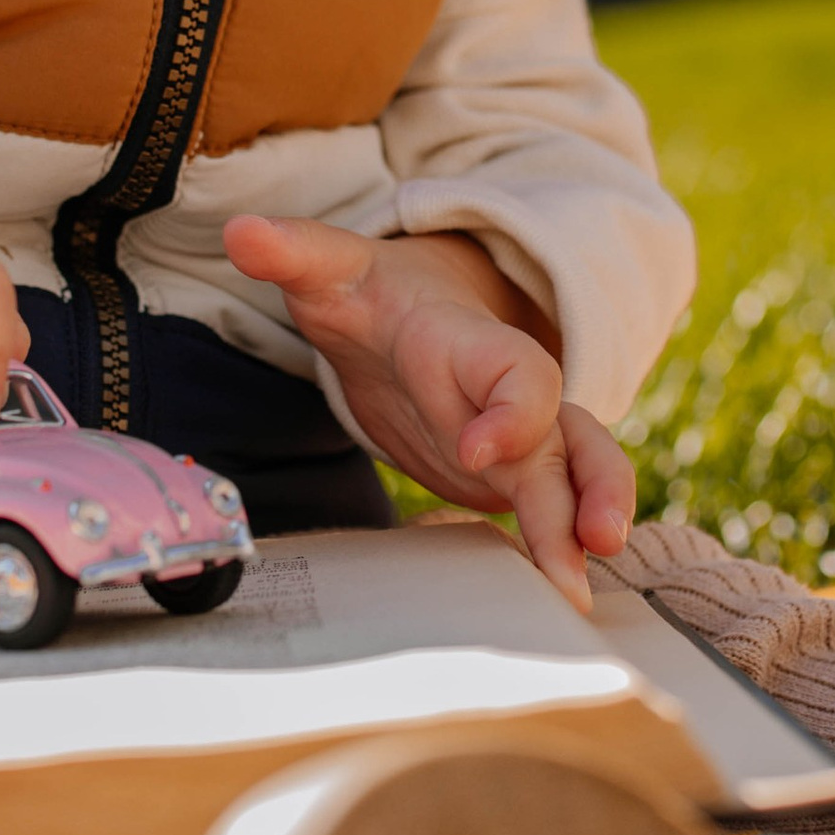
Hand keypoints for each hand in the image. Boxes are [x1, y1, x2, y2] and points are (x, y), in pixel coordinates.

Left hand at [221, 215, 631, 609]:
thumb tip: (241, 233)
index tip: (475, 450)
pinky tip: (557, 601)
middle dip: (592, 487)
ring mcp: (519, 440)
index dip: (513, 409)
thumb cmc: (371, 297)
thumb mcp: (332, 272)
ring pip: (577, 478)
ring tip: (577, 594)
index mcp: (473, 345)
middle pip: (570, 438)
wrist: (405, 316)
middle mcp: (510, 396)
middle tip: (592, 541)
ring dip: (586, 528)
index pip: (520, 371)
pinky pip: (552, 511)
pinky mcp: (509, 476)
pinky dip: (558, 550)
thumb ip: (293, 253)